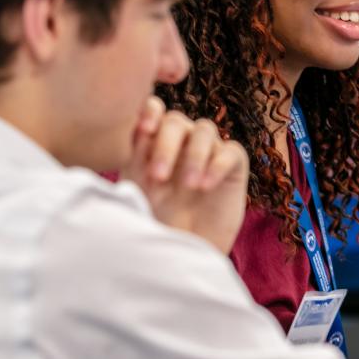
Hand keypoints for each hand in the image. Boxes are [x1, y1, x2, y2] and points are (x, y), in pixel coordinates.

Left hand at [121, 97, 248, 253]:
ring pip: (204, 130)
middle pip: (176, 121)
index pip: (152, 109)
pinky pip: (230, 151)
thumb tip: (125, 134)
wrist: (184, 249)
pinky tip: (205, 186)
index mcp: (153, 140)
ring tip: (189, 186)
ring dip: (194, 155)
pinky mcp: (233, 164)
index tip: (143, 130)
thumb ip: (129, 159)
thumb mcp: (135, 190)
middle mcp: (181, 140)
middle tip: (158, 176)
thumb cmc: (154, 220)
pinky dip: (217, 165)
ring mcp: (209, 150)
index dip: (148, 112)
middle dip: (166, 145)